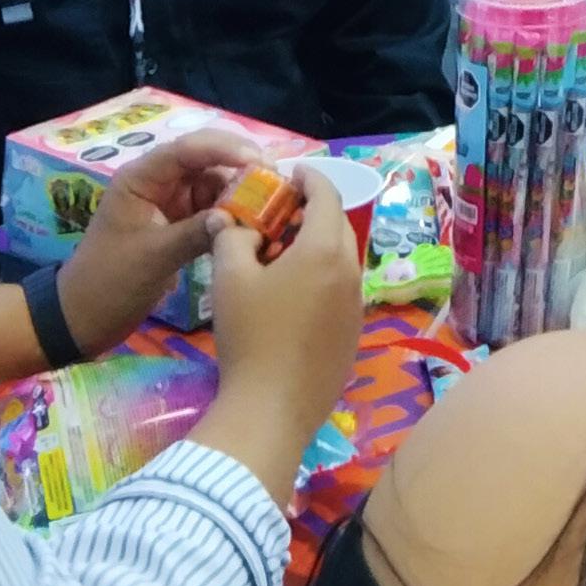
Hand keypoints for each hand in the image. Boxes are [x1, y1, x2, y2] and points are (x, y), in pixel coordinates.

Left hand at [56, 128, 262, 358]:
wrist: (81, 321)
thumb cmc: (109, 283)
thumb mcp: (153, 258)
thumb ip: (195, 232)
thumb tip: (237, 216)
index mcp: (141, 179)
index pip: (188, 149)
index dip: (225, 149)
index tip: (260, 162)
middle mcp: (157, 183)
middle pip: (205, 161)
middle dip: (238, 167)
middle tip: (275, 181)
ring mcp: (168, 204)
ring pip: (212, 184)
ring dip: (237, 192)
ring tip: (268, 205)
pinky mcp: (176, 226)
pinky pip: (209, 210)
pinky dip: (229, 214)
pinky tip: (251, 224)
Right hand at [197, 172, 365, 503]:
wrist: (269, 411)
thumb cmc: (249, 335)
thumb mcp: (229, 277)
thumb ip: (232, 236)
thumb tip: (234, 221)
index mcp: (324, 248)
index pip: (326, 194)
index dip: (309, 177)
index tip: (290, 174)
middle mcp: (350, 271)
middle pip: (337, 225)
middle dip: (312, 212)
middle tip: (280, 217)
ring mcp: (357, 306)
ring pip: (340, 260)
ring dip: (317, 248)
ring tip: (282, 259)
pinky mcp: (353, 336)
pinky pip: (341, 292)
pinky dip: (322, 281)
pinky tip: (293, 301)